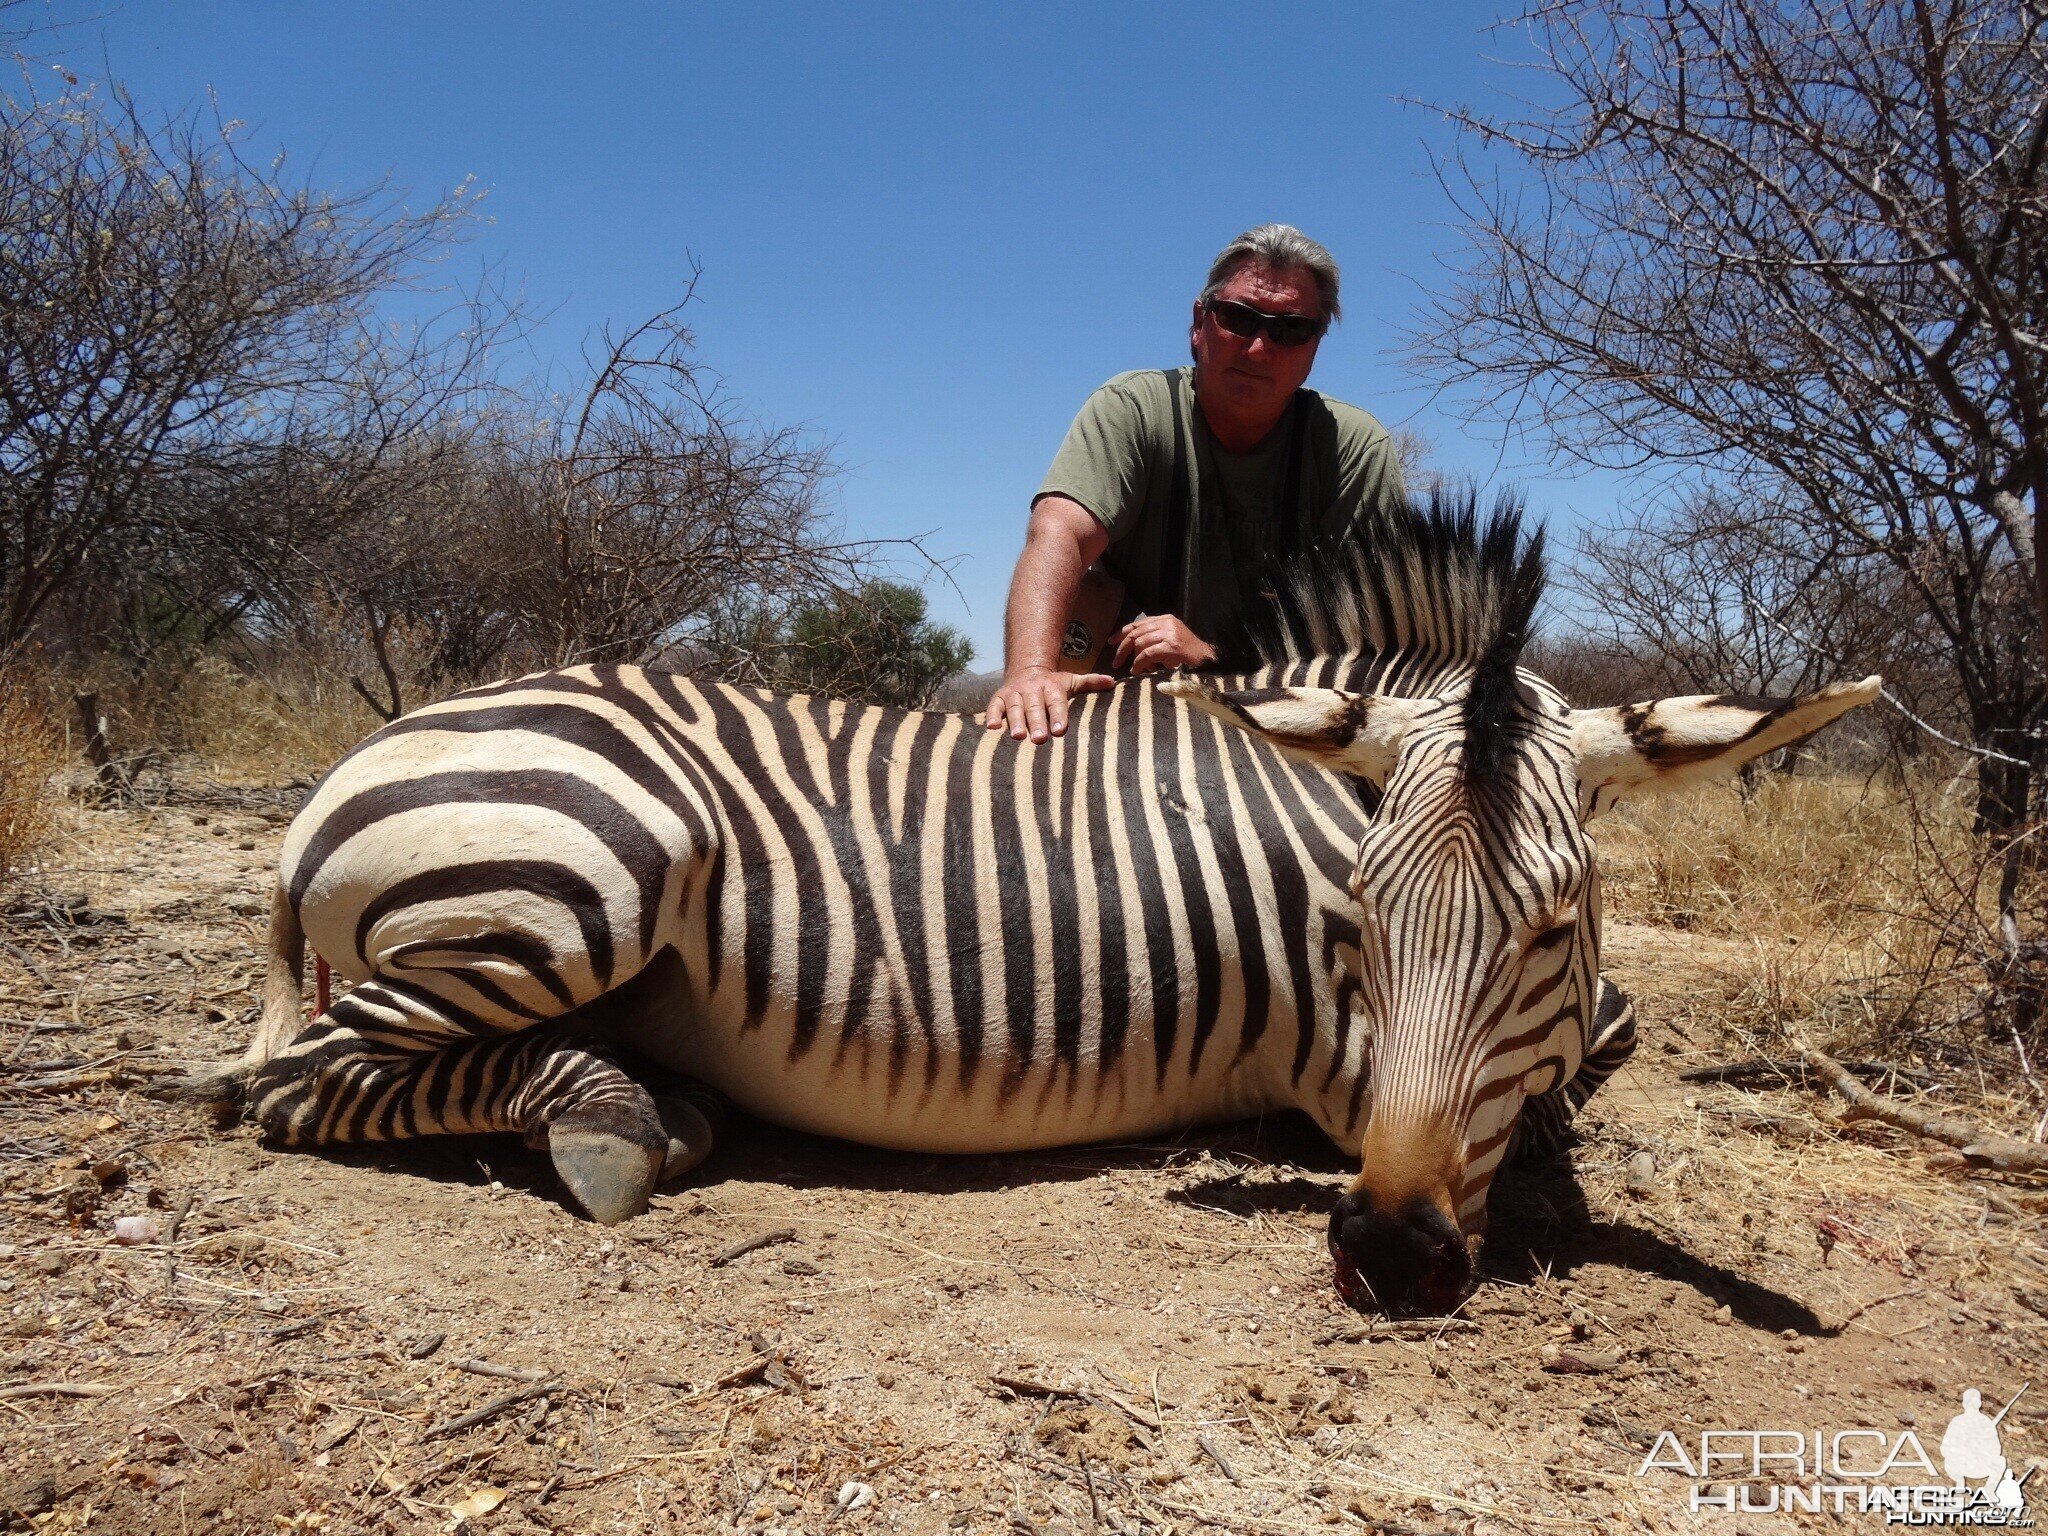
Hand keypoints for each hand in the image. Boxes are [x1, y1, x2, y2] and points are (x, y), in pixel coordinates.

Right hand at [984, 665, 1114, 742]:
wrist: (1026, 669)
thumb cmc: (1052, 684)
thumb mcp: (1071, 681)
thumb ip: (1090, 683)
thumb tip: (1113, 682)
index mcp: (1051, 687)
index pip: (1056, 702)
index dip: (1058, 716)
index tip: (1060, 731)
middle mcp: (1032, 689)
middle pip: (1034, 707)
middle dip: (1036, 723)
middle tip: (1040, 739)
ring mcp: (1014, 693)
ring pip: (1014, 707)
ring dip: (1015, 722)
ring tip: (1017, 737)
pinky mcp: (999, 698)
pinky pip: (994, 706)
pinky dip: (992, 715)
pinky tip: (992, 728)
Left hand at [1110, 614, 1216, 674]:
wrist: (1208, 659)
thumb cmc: (1187, 654)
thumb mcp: (1169, 641)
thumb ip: (1153, 639)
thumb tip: (1131, 648)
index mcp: (1165, 619)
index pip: (1138, 624)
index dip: (1122, 633)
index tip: (1111, 642)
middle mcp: (1167, 623)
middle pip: (1136, 633)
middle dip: (1122, 648)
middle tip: (1116, 662)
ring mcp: (1170, 633)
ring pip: (1140, 643)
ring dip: (1133, 659)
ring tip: (1133, 669)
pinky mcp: (1172, 646)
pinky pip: (1148, 653)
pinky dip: (1139, 663)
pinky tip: (1137, 671)